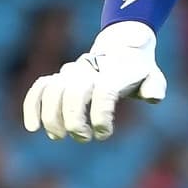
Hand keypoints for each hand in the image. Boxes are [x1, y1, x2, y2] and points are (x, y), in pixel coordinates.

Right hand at [22, 22, 167, 141]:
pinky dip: (33, 105)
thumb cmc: (137, 71)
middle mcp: (88, 73)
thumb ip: (155, 86)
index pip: (104, 94)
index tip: (103, 134)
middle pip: (73, 94)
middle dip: (74, 120)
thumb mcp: (153, 77)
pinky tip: (33, 127)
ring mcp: (71, 74)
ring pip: (52, 91)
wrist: (122, 49)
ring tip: (57, 136)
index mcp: (111, 75)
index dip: (101, 117)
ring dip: (51, 117)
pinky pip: (40, 88)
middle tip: (82, 138)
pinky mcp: (58, 78)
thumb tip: (152, 97)